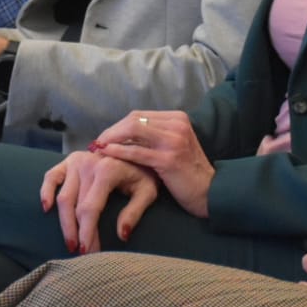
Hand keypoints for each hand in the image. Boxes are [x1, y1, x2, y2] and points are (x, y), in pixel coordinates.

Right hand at [40, 150, 159, 253]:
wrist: (137, 150)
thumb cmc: (143, 173)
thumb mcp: (148, 191)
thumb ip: (135, 212)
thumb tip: (122, 235)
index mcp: (107, 170)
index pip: (90, 208)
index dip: (87, 232)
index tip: (87, 251)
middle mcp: (89, 163)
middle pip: (75, 206)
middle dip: (77, 233)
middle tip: (81, 253)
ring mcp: (76, 160)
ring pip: (63, 197)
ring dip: (64, 222)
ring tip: (70, 242)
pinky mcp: (68, 160)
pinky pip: (51, 177)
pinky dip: (46, 192)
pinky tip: (47, 209)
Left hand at [92, 110, 214, 218]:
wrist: (209, 191)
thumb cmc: (188, 172)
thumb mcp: (174, 146)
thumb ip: (154, 136)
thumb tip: (122, 134)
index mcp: (178, 118)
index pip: (139, 115)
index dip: (117, 126)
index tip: (104, 137)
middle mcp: (177, 124)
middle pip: (134, 120)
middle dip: (111, 131)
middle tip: (97, 143)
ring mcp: (174, 140)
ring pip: (133, 130)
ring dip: (111, 139)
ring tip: (97, 149)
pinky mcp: (169, 158)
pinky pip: (137, 151)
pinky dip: (118, 151)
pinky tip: (106, 155)